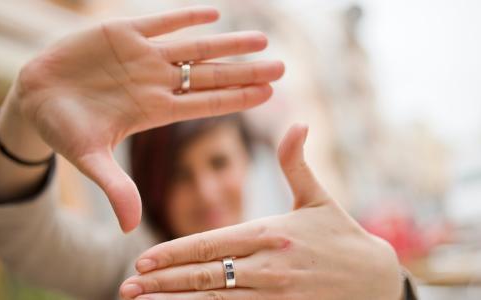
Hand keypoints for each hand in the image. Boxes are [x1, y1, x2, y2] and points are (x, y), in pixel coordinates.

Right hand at [2, 6, 283, 231]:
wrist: (35, 97)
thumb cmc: (64, 130)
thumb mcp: (89, 159)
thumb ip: (114, 187)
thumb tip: (130, 229)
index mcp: (153, 111)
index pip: (205, 105)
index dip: (237, 99)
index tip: (269, 94)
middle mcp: (155, 83)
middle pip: (210, 77)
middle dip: (245, 72)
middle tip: (281, 68)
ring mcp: (141, 58)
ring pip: (194, 48)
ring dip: (227, 44)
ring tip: (262, 40)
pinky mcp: (122, 33)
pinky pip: (160, 22)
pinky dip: (185, 17)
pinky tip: (214, 14)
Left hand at [121, 125, 402, 299]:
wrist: (377, 279)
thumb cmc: (342, 236)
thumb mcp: (318, 198)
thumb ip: (297, 162)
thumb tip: (298, 121)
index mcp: (270, 232)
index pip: (211, 244)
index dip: (174, 252)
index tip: (142, 259)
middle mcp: (268, 265)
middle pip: (205, 276)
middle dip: (163, 282)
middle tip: (126, 286)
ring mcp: (276, 296)